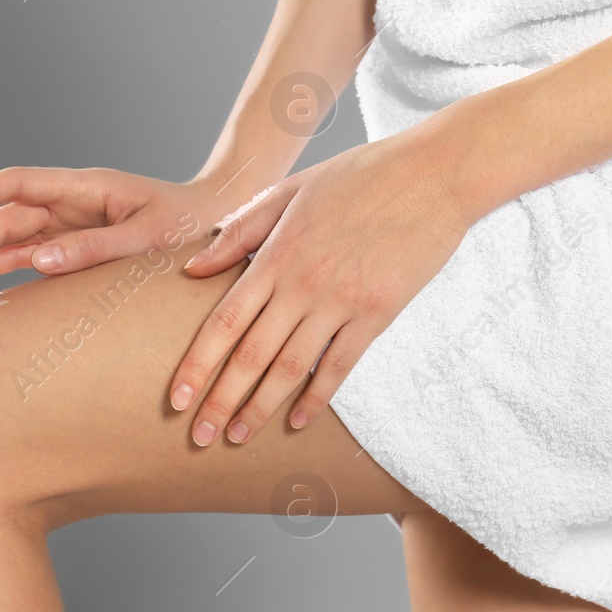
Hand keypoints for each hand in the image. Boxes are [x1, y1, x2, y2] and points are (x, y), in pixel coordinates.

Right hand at [0, 167, 242, 287]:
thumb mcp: (146, 238)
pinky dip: (7, 268)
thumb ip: (92, 249)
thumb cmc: (192, 224)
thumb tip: (36, 261)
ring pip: (15, 238)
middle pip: (7, 218)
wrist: (225, 221)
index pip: (16, 185)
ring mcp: (75, 222)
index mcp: (86, 187)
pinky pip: (34, 255)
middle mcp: (73, 201)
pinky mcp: (82, 244)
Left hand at [169, 128, 474, 444]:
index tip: (176, 399)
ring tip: (238, 437)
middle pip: (249, 355)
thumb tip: (193, 268)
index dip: (197, 365)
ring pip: (290, 368)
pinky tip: (297, 421)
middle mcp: (302, 284)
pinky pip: (340, 366)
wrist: (435, 174)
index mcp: (275, 254)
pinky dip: (317, 398)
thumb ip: (240, 230)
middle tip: (198, 437)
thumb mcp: (291, 189)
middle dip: (220, 401)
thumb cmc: (360, 176)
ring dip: (261, 408)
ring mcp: (341, 302)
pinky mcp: (377, 313)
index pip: (223, 322)